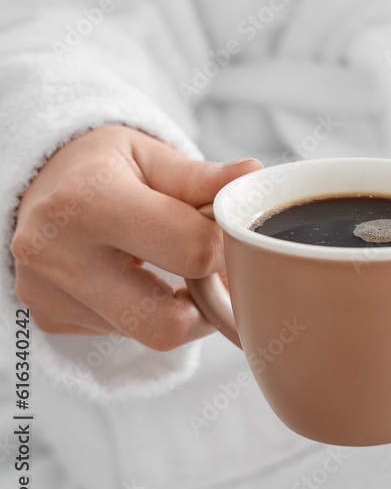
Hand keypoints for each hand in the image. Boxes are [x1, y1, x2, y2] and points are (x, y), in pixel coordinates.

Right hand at [10, 126, 260, 350]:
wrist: (39, 181)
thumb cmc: (102, 164)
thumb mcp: (151, 156)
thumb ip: (202, 178)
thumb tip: (252, 175)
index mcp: (87, 200)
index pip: (191, 252)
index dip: (226, 248)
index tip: (229, 237)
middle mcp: (56, 253)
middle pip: (168, 320)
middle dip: (208, 302)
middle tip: (215, 271)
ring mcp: (47, 292)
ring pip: (149, 332)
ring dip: (179, 307)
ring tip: (174, 264)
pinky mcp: (49, 316)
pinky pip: (122, 332)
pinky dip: (145, 310)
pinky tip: (137, 275)